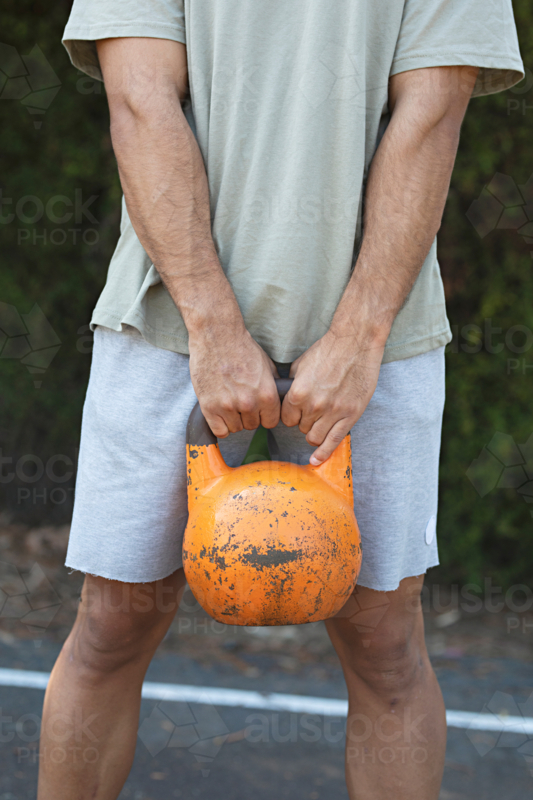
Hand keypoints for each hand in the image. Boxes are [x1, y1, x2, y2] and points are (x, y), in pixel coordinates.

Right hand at [189, 322, 279, 436]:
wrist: (217, 336)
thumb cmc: (242, 348)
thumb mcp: (267, 366)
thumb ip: (273, 387)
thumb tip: (279, 400)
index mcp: (266, 395)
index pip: (270, 422)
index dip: (264, 416)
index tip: (258, 409)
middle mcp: (248, 403)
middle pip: (252, 426)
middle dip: (247, 416)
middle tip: (239, 401)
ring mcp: (228, 406)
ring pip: (235, 429)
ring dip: (233, 419)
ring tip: (229, 402)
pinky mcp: (209, 407)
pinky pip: (219, 431)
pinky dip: (220, 425)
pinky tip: (219, 413)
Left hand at [281, 329, 384, 464]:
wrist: (356, 343)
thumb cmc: (328, 350)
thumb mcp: (300, 365)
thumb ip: (292, 386)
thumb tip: (286, 400)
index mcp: (298, 393)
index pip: (286, 419)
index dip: (291, 416)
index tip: (296, 413)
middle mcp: (314, 405)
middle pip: (301, 428)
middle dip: (303, 422)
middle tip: (311, 412)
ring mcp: (334, 412)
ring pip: (315, 437)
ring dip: (313, 433)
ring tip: (317, 424)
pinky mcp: (350, 415)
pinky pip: (334, 441)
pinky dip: (324, 453)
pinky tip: (317, 460)